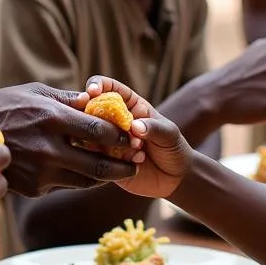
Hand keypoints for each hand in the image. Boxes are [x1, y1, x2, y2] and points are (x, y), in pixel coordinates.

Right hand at [0, 83, 138, 195]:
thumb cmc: (1, 107)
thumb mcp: (33, 92)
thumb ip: (65, 98)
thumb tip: (94, 99)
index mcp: (52, 118)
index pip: (99, 132)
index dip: (121, 136)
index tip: (133, 137)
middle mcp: (49, 148)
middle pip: (99, 164)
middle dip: (124, 165)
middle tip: (137, 163)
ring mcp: (40, 172)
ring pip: (85, 181)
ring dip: (105, 177)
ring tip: (118, 171)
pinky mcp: (32, 189)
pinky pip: (62, 186)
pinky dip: (75, 179)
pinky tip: (82, 172)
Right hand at [84, 77, 193, 198]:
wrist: (175, 178)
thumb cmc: (174, 148)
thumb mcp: (169, 134)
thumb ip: (154, 127)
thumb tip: (135, 126)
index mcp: (128, 104)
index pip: (108, 88)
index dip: (97, 85)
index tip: (92, 91)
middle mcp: (113, 121)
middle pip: (90, 111)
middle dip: (96, 117)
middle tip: (117, 129)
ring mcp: (106, 142)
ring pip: (90, 136)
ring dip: (109, 142)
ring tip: (139, 149)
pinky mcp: (104, 162)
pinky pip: (95, 159)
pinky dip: (111, 161)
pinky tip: (135, 165)